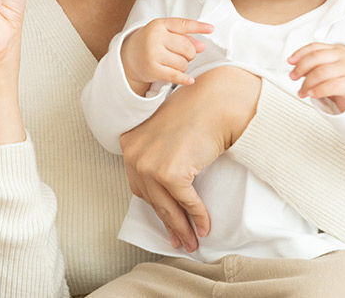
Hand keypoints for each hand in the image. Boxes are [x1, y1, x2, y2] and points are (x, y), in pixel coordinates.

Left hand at [119, 65, 260, 251]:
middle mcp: (134, 155)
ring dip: (182, 227)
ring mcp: (150, 165)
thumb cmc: (195, 114)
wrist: (215, 102)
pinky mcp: (170, 173)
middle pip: (152, 200)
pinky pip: (186, 202)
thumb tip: (164, 192)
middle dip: (168, 223)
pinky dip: (197, 216)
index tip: (165, 222)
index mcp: (129, 144)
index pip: (139, 185)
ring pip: (167, 207)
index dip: (155, 206)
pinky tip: (205, 226)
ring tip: (193, 241)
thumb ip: (157, 155)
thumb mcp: (164, 133)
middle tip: (179, 240)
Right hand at [121, 18, 213, 95]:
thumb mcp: (165, 34)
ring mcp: (153, 54)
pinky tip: (190, 80)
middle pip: (187, 47)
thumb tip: (202, 46)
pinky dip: (184, 78)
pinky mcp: (152, 69)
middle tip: (185, 55)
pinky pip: (175, 75)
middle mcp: (155, 38)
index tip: (211, 29)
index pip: (183, 24)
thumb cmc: (151, 42)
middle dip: (190, 53)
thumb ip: (184, 37)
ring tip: (175, 62)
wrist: (129, 56)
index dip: (199, 26)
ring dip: (184, 65)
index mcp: (159, 25)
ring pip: (183, 63)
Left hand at [288, 43, 344, 112]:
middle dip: (301, 67)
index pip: (315, 47)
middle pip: (316, 58)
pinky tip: (310, 94)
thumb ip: (314, 66)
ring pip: (321, 72)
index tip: (289, 61)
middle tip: (292, 77)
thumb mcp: (327, 69)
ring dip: (307, 83)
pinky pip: (329, 86)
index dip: (300, 53)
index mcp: (336, 50)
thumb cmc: (340, 80)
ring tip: (301, 92)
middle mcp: (343, 56)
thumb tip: (295, 68)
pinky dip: (317, 90)